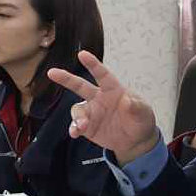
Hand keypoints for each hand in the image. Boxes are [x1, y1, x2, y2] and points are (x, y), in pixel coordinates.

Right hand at [43, 50, 163, 162]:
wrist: (135, 141)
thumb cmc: (140, 120)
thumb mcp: (144, 113)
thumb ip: (136, 106)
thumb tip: (127, 101)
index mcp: (113, 90)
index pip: (102, 74)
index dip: (92, 64)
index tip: (82, 54)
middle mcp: (99, 98)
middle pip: (80, 86)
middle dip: (66, 78)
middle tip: (52, 72)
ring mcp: (92, 112)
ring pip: (77, 109)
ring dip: (77, 117)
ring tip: (82, 126)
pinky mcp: (87, 127)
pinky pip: (76, 125)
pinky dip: (74, 128)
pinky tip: (75, 133)